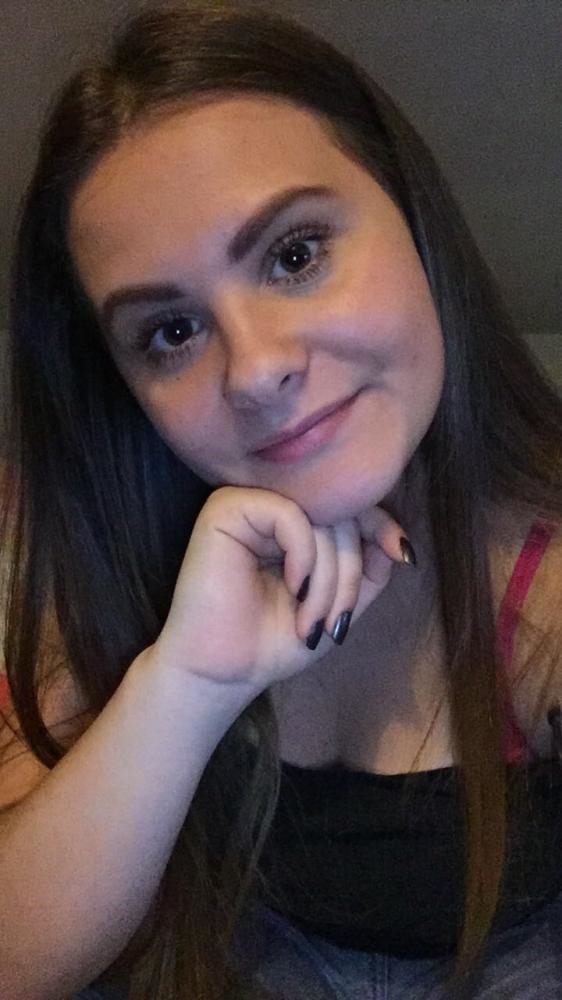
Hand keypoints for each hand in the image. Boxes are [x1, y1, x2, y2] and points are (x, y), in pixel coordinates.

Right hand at [149, 486, 410, 695]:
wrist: (222, 673)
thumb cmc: (273, 640)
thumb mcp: (338, 603)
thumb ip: (369, 569)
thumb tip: (403, 541)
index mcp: (295, 520)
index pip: (350, 503)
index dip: (381, 526)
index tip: (403, 556)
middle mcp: (272, 503)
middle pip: (341, 513)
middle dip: (349, 573)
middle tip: (335, 623)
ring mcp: (249, 502)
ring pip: (320, 517)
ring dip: (328, 579)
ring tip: (310, 621)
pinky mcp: (226, 508)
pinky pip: (290, 515)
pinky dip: (304, 556)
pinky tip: (293, 588)